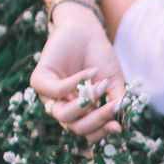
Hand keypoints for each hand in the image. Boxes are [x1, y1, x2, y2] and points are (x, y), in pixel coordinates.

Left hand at [30, 11, 125, 142]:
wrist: (86, 32)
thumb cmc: (101, 57)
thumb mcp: (114, 82)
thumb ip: (117, 102)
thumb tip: (124, 126)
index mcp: (80, 111)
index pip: (87, 131)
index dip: (102, 132)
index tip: (118, 126)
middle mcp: (63, 106)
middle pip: (75, 127)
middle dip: (97, 119)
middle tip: (114, 107)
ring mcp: (49, 96)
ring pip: (62, 115)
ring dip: (85, 104)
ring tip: (101, 88)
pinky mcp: (39, 80)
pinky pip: (55, 91)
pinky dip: (75, 83)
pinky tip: (91, 72)